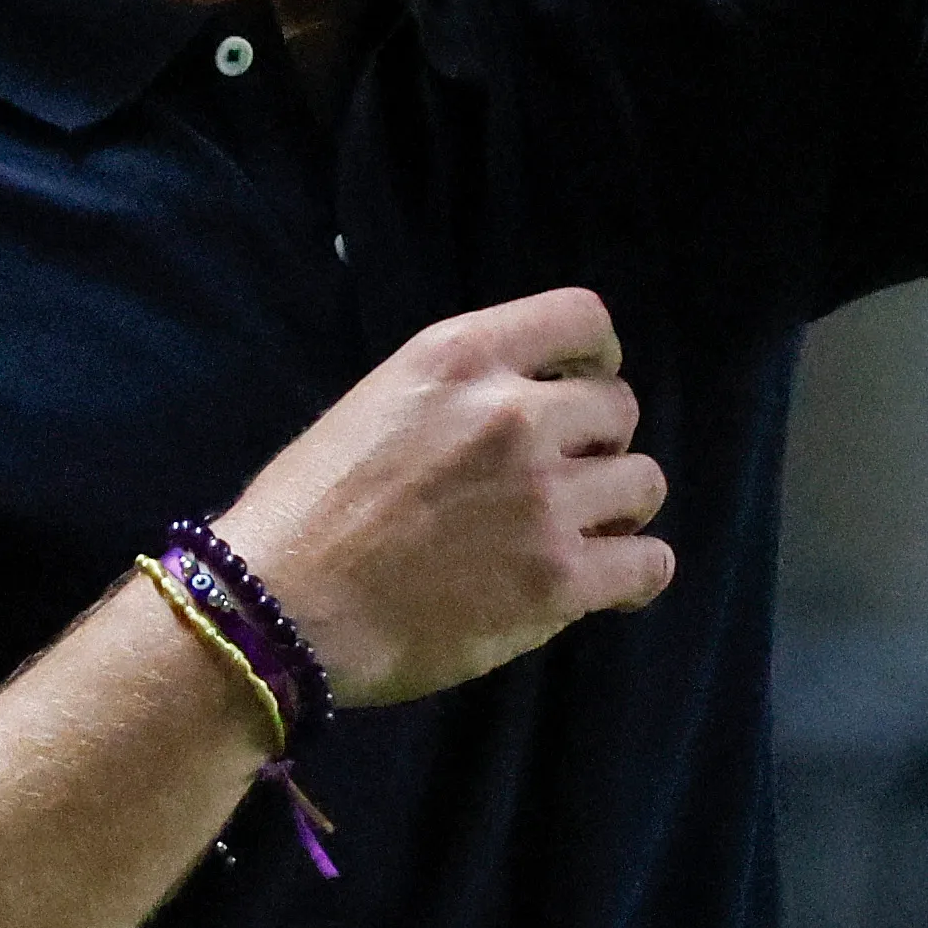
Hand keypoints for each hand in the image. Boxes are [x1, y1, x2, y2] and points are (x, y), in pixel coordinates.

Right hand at [207, 288, 674, 704]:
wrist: (278, 610)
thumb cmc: (308, 512)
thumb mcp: (378, 403)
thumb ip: (460, 392)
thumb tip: (529, 401)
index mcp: (461, 359)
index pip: (582, 317)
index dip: (599, 355)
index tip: (587, 386)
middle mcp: (512, 415)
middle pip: (620, 407)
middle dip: (600, 444)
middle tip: (564, 481)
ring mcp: (542, 498)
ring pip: (644, 483)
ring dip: (619, 509)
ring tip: (581, 535)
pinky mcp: (558, 579)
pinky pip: (649, 563)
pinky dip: (635, 573)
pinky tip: (605, 584)